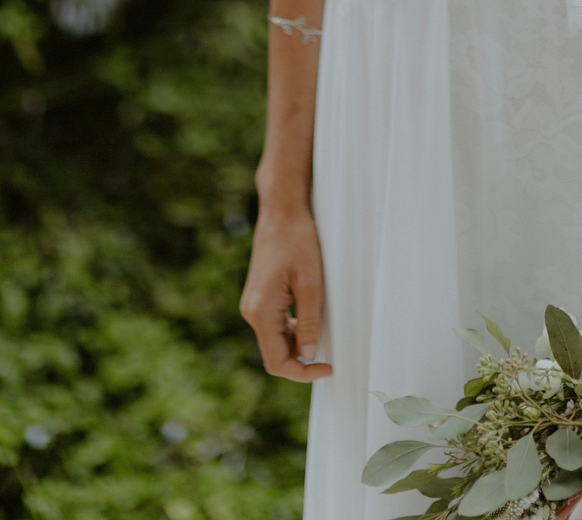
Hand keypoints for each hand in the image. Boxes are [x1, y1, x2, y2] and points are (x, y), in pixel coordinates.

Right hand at [240, 203, 332, 380]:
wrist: (282, 210)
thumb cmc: (298, 241)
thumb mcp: (311, 283)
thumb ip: (309, 322)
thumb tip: (309, 354)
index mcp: (261, 312)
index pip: (277, 362)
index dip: (303, 372)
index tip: (329, 367)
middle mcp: (251, 311)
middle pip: (274, 353)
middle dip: (301, 359)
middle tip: (330, 354)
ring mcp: (253, 304)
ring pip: (275, 339)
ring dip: (297, 343)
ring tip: (323, 331)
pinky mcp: (259, 296)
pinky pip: (274, 324)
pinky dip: (292, 329)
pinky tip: (310, 317)